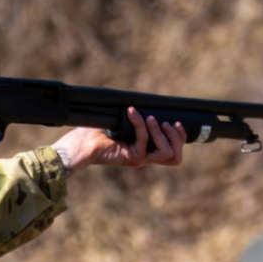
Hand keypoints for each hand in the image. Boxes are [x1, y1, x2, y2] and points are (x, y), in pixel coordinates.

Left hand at [53, 108, 185, 173]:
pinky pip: (144, 139)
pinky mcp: (131, 158)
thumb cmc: (99, 130)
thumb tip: (153, 103)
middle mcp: (146, 155)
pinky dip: (140, 123)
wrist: (82, 142)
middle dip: (176, 137)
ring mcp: (140, 158)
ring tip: (151, 119)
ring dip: (161, 132)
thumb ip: (141, 116)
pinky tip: (131, 112)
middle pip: (175, 156)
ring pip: (166, 152)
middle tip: (165, 123)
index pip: (174, 149)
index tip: (176, 122)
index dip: (180, 137)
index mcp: (147, 148)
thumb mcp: (126, 120)